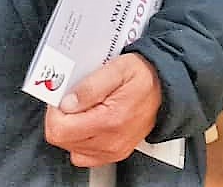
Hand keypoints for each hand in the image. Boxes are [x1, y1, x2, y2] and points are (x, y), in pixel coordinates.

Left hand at [44, 52, 162, 166]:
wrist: (168, 88)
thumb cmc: (146, 77)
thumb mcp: (118, 68)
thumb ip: (89, 86)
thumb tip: (66, 103)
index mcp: (110, 120)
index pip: (59, 129)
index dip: (54, 111)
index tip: (63, 98)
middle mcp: (111, 140)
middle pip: (62, 139)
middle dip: (62, 118)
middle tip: (75, 101)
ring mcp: (113, 150)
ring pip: (70, 147)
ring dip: (71, 128)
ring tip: (86, 110)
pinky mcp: (114, 153)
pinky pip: (83, 155)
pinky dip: (80, 140)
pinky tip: (89, 124)